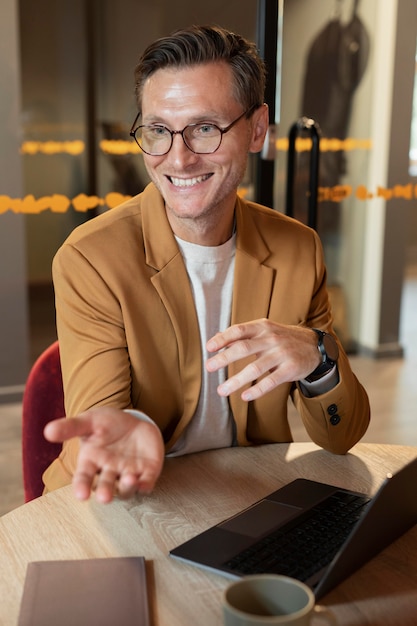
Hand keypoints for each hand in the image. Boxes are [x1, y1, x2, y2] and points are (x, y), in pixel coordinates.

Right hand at [44, 407, 163, 502]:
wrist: (133, 421)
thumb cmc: (106, 424)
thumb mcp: (89, 421)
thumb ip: (71, 427)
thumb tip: (48, 431)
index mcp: (92, 461)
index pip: (84, 477)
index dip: (81, 487)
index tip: (81, 495)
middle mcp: (109, 471)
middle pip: (106, 486)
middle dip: (105, 492)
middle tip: (104, 497)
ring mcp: (128, 472)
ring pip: (127, 488)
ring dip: (127, 487)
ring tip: (128, 478)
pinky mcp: (147, 471)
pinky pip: (147, 482)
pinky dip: (145, 484)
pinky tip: (145, 483)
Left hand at [206, 319, 320, 401]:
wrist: (314, 345)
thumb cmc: (283, 338)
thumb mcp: (264, 330)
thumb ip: (242, 335)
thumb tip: (217, 337)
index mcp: (262, 327)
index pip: (238, 331)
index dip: (222, 338)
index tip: (208, 348)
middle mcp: (271, 338)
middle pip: (243, 348)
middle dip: (224, 358)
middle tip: (209, 368)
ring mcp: (281, 354)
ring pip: (255, 369)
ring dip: (236, 381)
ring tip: (222, 390)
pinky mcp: (290, 369)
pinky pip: (271, 381)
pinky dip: (257, 390)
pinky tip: (244, 396)